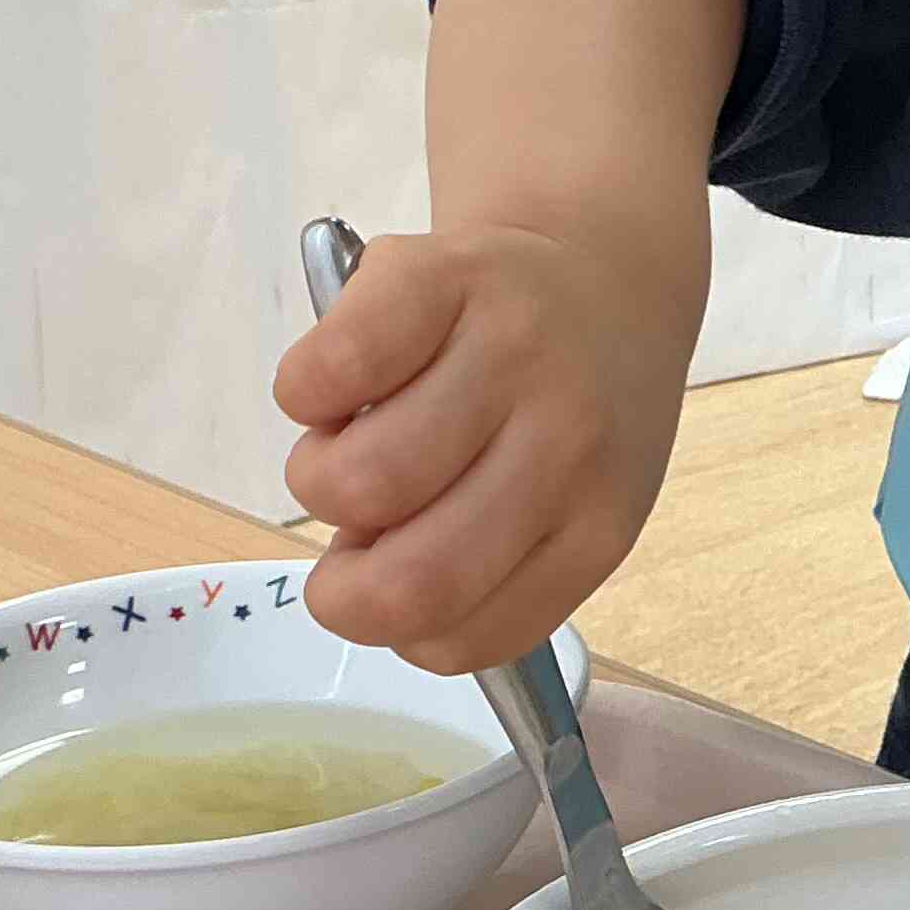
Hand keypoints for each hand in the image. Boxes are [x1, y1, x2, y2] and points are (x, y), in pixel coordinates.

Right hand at [274, 222, 694, 675]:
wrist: (602, 269)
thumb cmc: (567, 408)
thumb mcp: (573, 506)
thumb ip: (490, 568)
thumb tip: (369, 588)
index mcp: (596, 524)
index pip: (466, 639)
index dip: (399, 628)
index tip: (397, 579)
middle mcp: (565, 442)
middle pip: (409, 582)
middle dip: (343, 588)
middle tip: (357, 533)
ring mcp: (507, 354)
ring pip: (356, 482)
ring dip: (322, 475)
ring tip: (358, 440)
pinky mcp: (440, 276)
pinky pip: (325, 375)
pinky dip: (306, 393)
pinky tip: (349, 382)